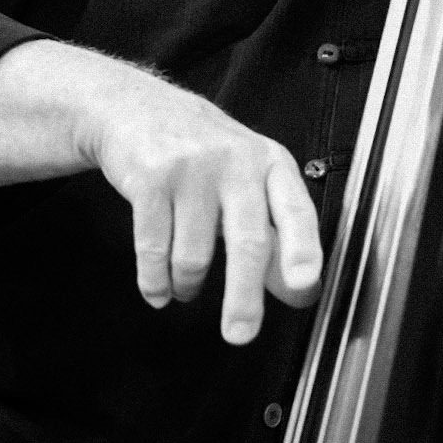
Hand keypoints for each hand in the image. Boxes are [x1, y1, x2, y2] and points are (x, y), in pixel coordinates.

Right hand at [83, 72, 323, 341]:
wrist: (138, 108)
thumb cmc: (204, 154)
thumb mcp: (249, 181)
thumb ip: (274, 235)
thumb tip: (297, 291)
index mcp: (271, 164)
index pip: (296, 210)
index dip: (302, 250)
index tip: (304, 285)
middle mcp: (236, 162)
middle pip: (248, 241)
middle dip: (244, 297)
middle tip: (240, 334)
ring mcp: (192, 168)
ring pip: (195, 255)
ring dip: (189, 285)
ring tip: (187, 285)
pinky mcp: (150, 178)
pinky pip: (154, 251)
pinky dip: (156, 281)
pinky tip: (159, 287)